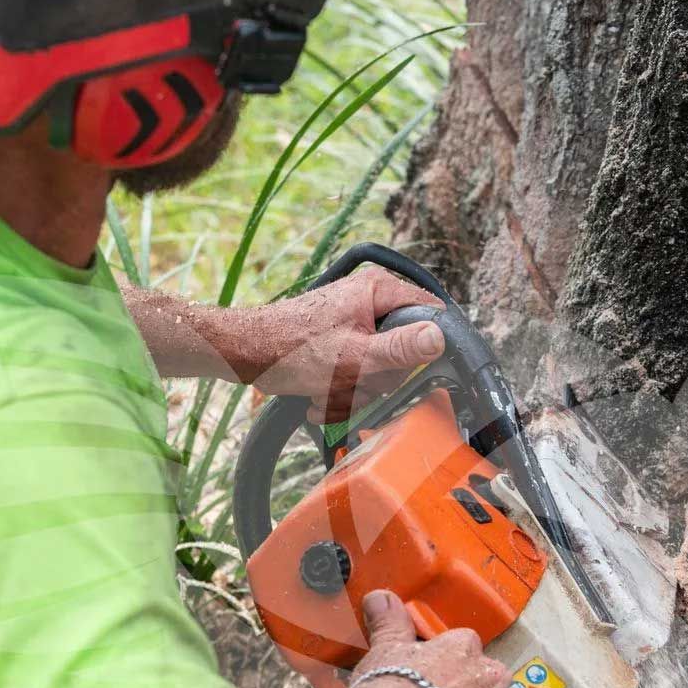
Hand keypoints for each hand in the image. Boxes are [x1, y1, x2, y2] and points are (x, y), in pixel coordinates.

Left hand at [243, 270, 444, 422]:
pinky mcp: (341, 341)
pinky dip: (339, 389)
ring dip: (353, 390)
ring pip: (378, 367)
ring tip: (327, 392)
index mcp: (378, 291)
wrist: (247, 354)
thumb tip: (439, 338)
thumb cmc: (291, 349)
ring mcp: (354, 321)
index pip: (429, 313)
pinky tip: (319, 395)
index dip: (426, 345)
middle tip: (355, 384)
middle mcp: (369, 301)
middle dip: (377, 378)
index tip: (410, 369)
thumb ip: (400, 348)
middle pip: (403, 349)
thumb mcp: (355, 355)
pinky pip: (356, 371)